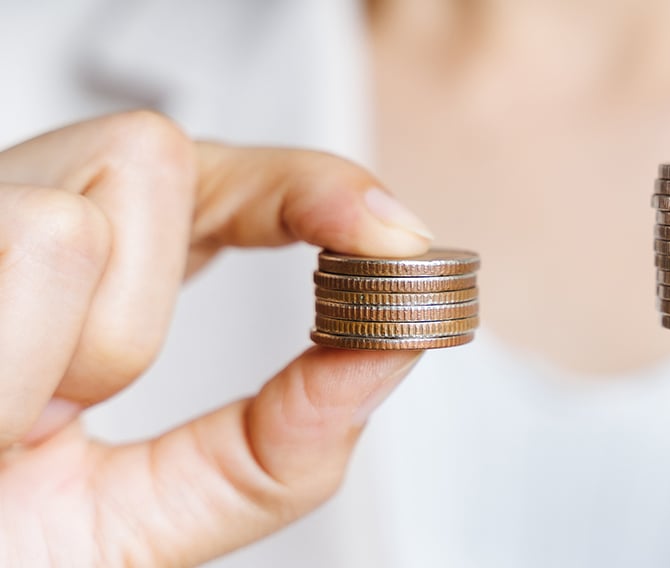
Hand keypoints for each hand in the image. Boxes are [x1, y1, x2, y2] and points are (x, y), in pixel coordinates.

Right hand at [0, 111, 431, 565]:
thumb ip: (275, 447)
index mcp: (89, 281)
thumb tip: (389, 355)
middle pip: (151, 155)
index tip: (390, 235)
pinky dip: (5, 362)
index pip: (220, 177)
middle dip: (135, 310)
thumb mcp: (148, 521)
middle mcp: (12, 228)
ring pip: (74, 214)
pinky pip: (20, 243)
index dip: (312, 188)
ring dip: (57, 354)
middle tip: (50, 414)